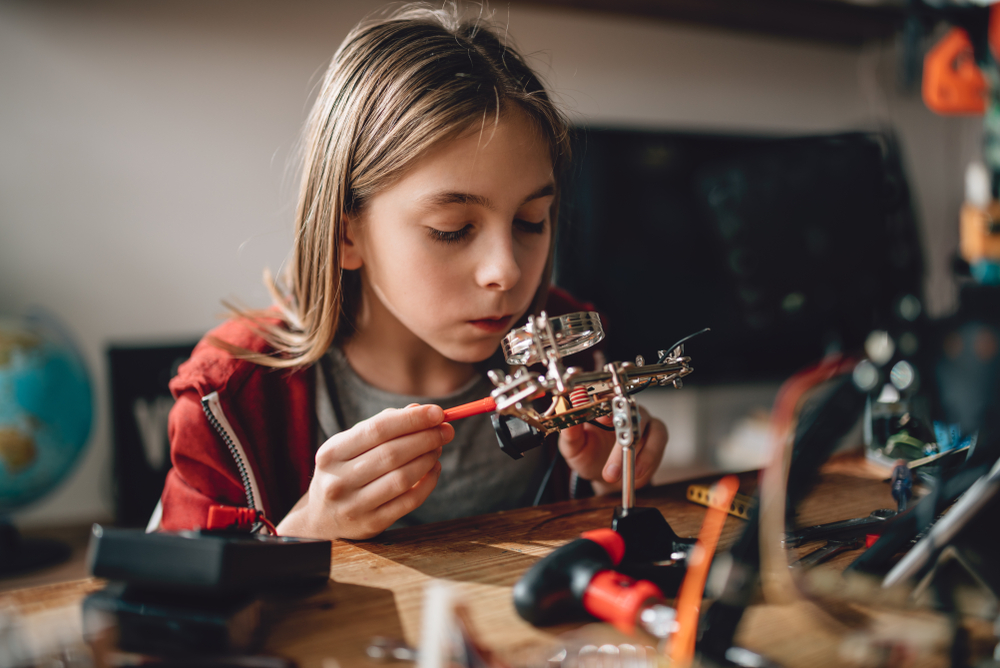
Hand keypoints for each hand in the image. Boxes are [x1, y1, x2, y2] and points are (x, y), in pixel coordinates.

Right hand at [277, 404, 451, 539]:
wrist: (322, 520)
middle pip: (392, 453)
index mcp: (331, 453)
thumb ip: (381, 426)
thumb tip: (418, 410)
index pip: (377, 429)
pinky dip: (428, 483)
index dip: (411, 419)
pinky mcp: (372, 524)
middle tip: (446, 430)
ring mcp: (355, 505)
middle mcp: (339, 480)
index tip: (437, 412)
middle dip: (426, 438)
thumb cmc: (343, 473)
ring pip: (402, 478)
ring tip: (438, 447)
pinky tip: (434, 469)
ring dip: (428, 459)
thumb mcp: (349, 446)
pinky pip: (409, 501)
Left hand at [557, 404, 667, 494]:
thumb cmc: (587, 456)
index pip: (608, 398)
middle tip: (613, 464)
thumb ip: (570, 433)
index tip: (605, 422)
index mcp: (602, 407)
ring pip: (649, 429)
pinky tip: (638, 472)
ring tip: (624, 474)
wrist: (604, 475)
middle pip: (631, 415)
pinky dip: (649, 459)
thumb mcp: (572, 448)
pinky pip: (658, 442)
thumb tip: (567, 415)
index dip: (609, 407)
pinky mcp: (656, 435)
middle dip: (623, 441)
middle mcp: (625, 409)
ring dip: (637, 454)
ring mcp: (643, 421)